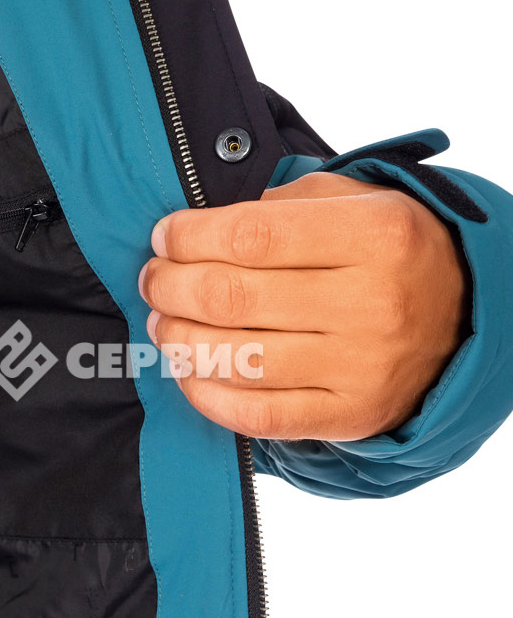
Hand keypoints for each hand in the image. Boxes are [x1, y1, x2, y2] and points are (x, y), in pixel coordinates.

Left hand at [138, 170, 469, 440]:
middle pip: (233, 298)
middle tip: (154, 279)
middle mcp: (373, 302)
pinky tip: (189, 370)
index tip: (164, 238)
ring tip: (163, 321)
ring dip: (179, 339)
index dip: (190, 238)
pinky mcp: (350, 415)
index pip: (250, 236)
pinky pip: (258, 415)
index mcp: (374, 235)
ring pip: (238, 359)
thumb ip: (280, 205)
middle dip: (172, 287)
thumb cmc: (388, 251)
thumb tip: (197, 230)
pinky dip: (208, 394)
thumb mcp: (352, 201)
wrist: (464, 317)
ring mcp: (362, 366)